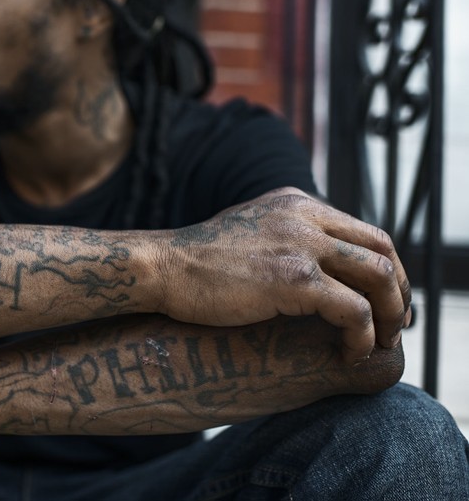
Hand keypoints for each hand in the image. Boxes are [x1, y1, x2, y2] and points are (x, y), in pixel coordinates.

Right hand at [160, 187, 410, 364]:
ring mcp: (301, 244)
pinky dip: (362, 336)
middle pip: (383, 249)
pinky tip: (349, 353)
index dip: (384, 269)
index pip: (365, 231)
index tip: (381, 302)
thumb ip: (280, 234)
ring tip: (379, 342)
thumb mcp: (245, 230)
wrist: (161, 268)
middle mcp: (305, 216)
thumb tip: (304, 256)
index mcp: (296, 202)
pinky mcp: (295, 279)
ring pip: (379, 278)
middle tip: (392, 325)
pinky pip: (354, 311)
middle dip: (396, 292)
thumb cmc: (193, 261)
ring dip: (388, 315)